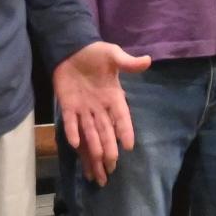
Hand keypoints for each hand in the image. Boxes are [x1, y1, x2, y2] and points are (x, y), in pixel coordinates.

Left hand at [54, 40, 149, 185]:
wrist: (72, 49)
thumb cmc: (95, 53)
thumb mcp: (112, 55)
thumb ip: (127, 62)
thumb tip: (148, 60)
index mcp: (113, 96)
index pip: (121, 117)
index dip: (125, 130)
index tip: (129, 146)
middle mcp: (99, 107)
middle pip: (105, 131)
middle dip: (109, 148)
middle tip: (112, 166)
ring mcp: (83, 108)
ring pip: (90, 132)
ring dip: (93, 147)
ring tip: (98, 164)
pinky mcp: (68, 106)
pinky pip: (71, 121)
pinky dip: (73, 132)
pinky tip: (76, 144)